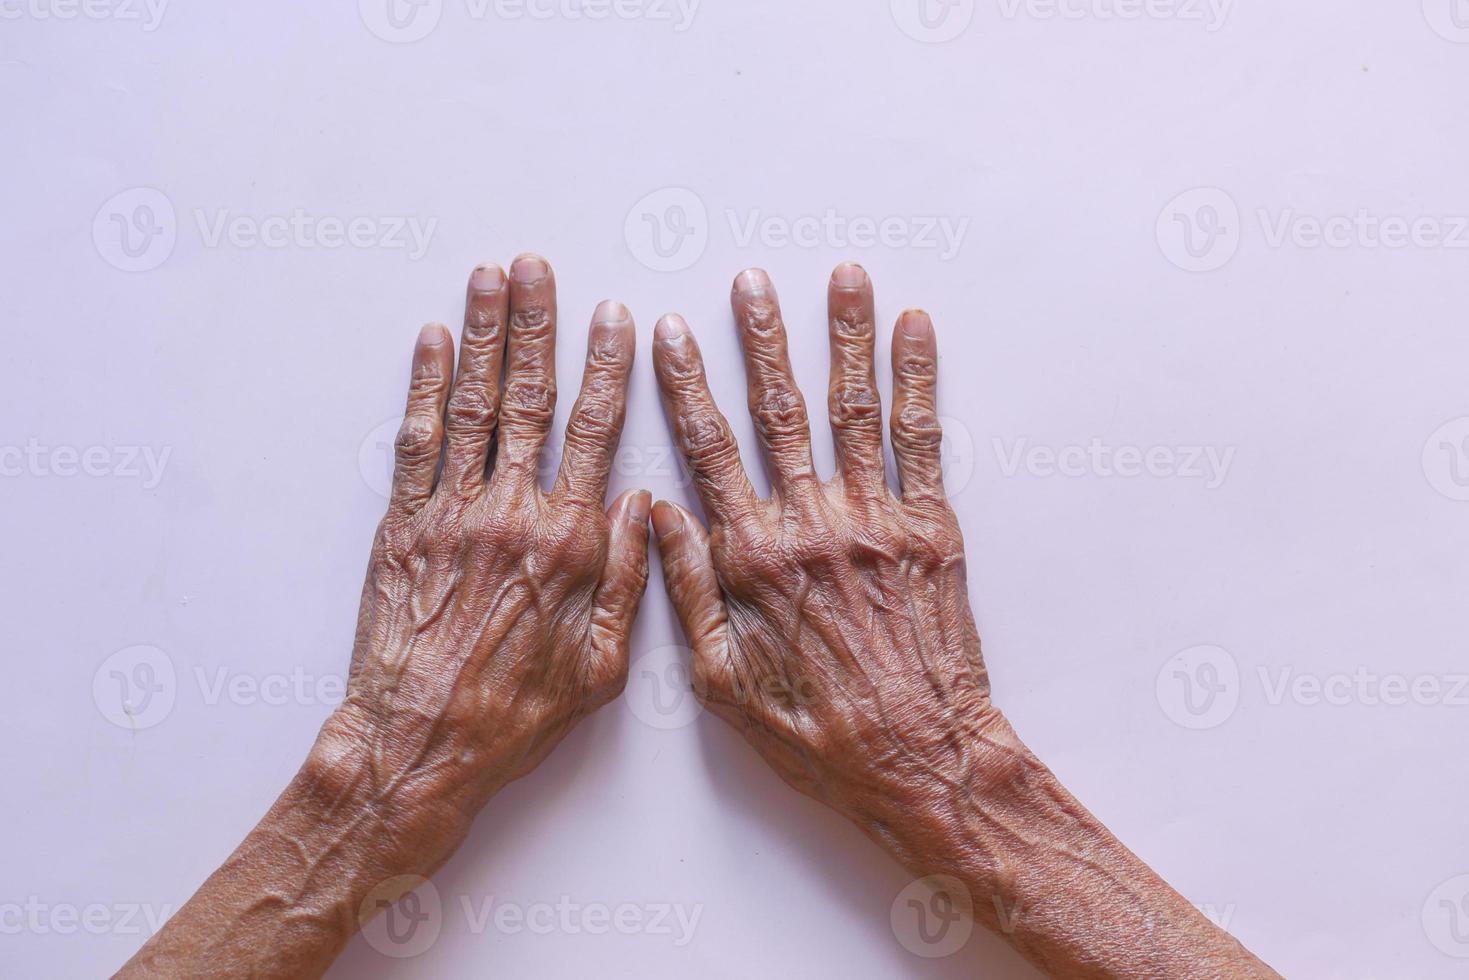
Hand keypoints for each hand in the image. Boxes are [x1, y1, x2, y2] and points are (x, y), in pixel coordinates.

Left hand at [316, 254, 651, 868]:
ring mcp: (451, 513)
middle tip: (536, 266)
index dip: (605, 368)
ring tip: (487, 277)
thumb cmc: (517, 713)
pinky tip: (430, 341)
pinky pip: (415, 442)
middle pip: (527, 399)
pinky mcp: (402, 526)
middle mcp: (511, 512)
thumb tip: (646, 503)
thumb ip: (628, 580)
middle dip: (535, 325)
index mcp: (570, 543)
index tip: (613, 317)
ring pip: (470, 405)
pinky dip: (422, 385)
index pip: (594, 433)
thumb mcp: (601, 666)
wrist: (420, 743)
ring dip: (481, 335)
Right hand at [648, 264, 1014, 839]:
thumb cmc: (817, 735)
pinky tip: (913, 330)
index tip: (669, 334)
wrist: (920, 761)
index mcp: (751, 560)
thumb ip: (687, 592)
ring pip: (852, 409)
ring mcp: (876, 520)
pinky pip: (923, 439)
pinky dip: (917, 379)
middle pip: (779, 412)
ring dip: (844, 336)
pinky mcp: (930, 530)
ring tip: (842, 275)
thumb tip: (654, 513)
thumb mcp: (723, 683)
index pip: (708, 451)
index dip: (686, 386)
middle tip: (751, 280)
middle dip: (761, 339)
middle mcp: (811, 525)